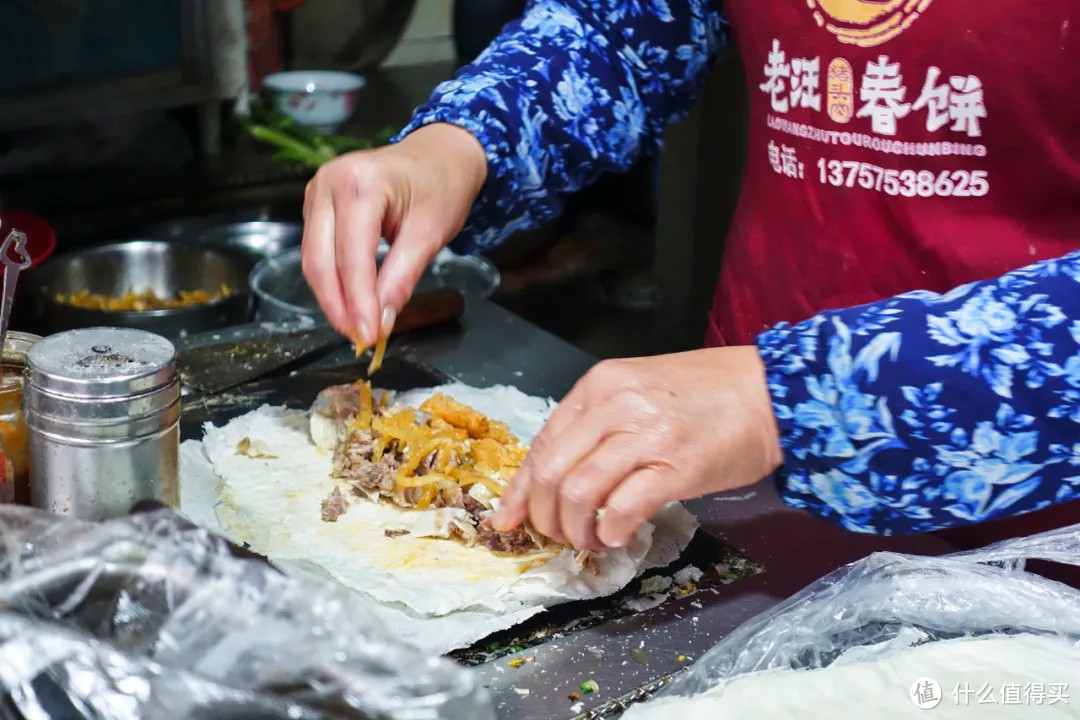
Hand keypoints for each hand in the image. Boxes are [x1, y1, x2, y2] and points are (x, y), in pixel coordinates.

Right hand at [301, 123, 486, 346]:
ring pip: (313, 259)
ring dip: (332, 298)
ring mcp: (317, 191)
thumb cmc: (441, 185)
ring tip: (355, 326)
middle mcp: (329, 182)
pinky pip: (316, 250)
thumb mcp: (430, 234)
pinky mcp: (316, 203)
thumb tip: (381, 320)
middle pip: (321, 260)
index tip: (368, 335)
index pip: (352, 257)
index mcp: (361, 184)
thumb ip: (402, 278)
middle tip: (359, 338)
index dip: (358, 302)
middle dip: (339, 306)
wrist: (440, 154)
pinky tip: (349, 303)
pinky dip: (331, 280)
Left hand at [492, 347, 782, 549]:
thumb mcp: (639, 391)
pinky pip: (624, 507)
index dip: (522, 490)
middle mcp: (616, 405)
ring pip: (580, 493)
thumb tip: (557, 477)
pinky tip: (618, 537)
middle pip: (552, 472)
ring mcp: (646, 433)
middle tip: (559, 536)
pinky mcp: (677, 465)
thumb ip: (597, 426)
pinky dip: (611, 531)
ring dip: (577, 530)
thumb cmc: (706, 396)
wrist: (770, 392)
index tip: (511, 519)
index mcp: (600, 386)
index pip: (542, 444)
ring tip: (591, 540)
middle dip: (545, 516)